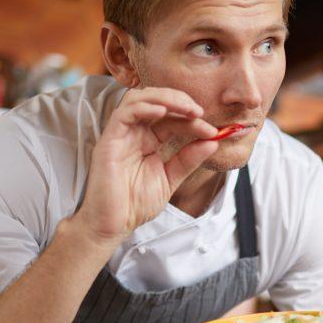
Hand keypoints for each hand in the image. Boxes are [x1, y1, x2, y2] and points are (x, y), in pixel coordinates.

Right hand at [74, 87, 219, 244]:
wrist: (114, 225)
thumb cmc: (135, 204)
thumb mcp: (170, 178)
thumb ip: (189, 159)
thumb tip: (213, 142)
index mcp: (148, 140)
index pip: (172, 118)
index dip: (193, 120)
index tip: (213, 131)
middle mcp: (133, 133)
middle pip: (155, 100)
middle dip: (180, 101)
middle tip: (200, 112)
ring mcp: (120, 134)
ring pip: (138, 98)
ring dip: (165, 98)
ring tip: (187, 109)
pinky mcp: (109, 140)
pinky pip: (124, 113)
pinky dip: (144, 107)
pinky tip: (163, 111)